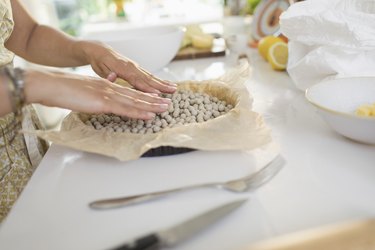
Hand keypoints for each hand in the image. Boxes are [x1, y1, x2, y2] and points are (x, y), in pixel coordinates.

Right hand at [24, 69, 170, 119]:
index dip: (143, 95)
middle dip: (153, 100)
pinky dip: (138, 112)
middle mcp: (110, 87)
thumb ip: (96, 94)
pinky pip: (124, 109)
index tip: (155, 98)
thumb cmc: (63, 89)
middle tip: (167, 103)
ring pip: (134, 101)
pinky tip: (149, 115)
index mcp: (106, 85)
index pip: (128, 91)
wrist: (51, 85)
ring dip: (151, 106)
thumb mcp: (84, 91)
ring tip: (165, 108)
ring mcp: (107, 93)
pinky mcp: (102, 101)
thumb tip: (102, 98)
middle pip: (135, 95)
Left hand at [84, 42, 176, 93]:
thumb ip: (108, 75)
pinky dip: (159, 80)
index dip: (147, 88)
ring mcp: (136, 67)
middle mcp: (132, 66)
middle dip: (161, 85)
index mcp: (122, 68)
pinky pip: (149, 75)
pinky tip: (166, 85)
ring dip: (163, 83)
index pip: (136, 80)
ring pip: (151, 76)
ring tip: (174, 88)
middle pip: (148, 78)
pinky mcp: (137, 68)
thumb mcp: (100, 69)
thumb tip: (113, 76)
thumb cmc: (99, 62)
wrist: (100, 50)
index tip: (157, 94)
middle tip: (172, 91)